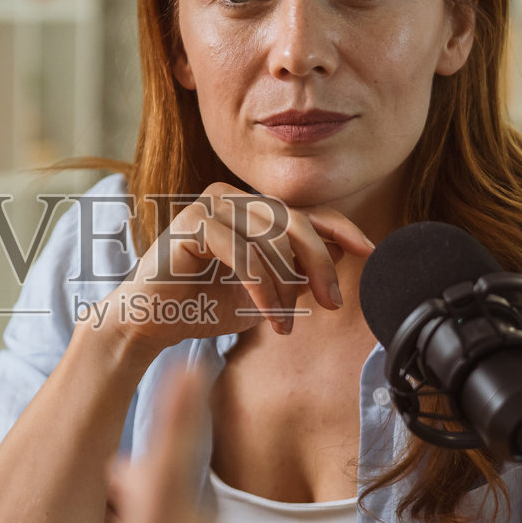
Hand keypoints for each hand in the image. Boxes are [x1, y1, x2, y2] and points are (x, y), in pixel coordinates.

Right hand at [101, 182, 370, 354]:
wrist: (151, 322)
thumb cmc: (203, 305)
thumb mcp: (266, 292)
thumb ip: (298, 272)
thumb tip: (339, 254)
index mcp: (251, 209)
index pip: (308, 212)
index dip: (342, 229)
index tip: (371, 252)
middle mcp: (232, 198)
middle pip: (296, 221)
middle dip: (320, 265)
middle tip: (332, 304)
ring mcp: (210, 205)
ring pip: (271, 240)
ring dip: (285, 288)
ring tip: (283, 324)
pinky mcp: (191, 223)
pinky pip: (242, 253)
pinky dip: (261, 288)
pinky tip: (268, 316)